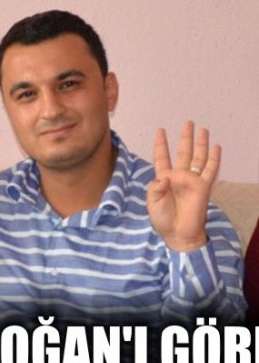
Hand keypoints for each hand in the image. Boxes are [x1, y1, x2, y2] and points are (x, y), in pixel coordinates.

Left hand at [147, 121, 220, 251]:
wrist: (178, 233)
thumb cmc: (162, 219)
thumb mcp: (152, 203)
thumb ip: (155, 189)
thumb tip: (164, 178)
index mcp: (163, 179)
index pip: (162, 157)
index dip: (161, 144)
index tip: (160, 130)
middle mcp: (178, 176)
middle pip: (182, 152)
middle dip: (185, 138)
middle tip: (188, 123)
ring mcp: (192, 181)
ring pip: (198, 158)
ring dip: (200, 144)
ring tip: (203, 130)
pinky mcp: (203, 187)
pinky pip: (210, 171)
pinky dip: (214, 159)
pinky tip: (216, 147)